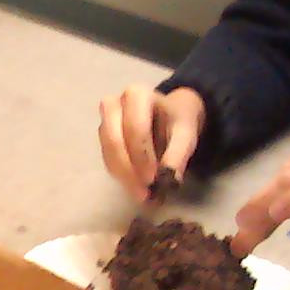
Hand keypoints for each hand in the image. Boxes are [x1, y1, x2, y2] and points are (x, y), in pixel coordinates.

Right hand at [98, 86, 205, 202]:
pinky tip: (135, 187)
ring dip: (123, 176)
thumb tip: (169, 180)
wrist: (170, 114)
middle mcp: (114, 104)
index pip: (135, 127)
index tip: (154, 180)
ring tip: (142, 195)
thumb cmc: (177, 119)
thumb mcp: (185, 132)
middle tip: (144, 193)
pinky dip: (121, 175)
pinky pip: (107, 159)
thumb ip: (178, 153)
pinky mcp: (103, 137)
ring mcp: (105, 120)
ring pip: (107, 151)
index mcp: (137, 95)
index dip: (142, 155)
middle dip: (128, 169)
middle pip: (113, 139)